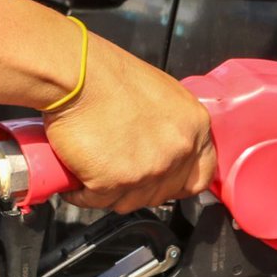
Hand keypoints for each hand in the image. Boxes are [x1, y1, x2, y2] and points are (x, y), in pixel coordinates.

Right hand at [42, 33, 216, 212]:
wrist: (76, 74)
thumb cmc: (107, 75)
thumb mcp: (159, 93)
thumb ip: (171, 125)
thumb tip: (162, 145)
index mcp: (194, 125)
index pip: (201, 175)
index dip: (177, 181)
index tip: (161, 180)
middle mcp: (178, 149)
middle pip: (162, 193)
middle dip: (137, 188)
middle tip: (116, 169)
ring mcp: (149, 169)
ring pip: (129, 202)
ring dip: (109, 192)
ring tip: (93, 168)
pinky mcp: (115, 182)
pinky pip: (97, 201)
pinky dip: (82, 193)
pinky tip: (77, 176)